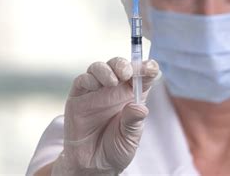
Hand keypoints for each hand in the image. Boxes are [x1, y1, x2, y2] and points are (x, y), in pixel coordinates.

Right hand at [52, 57, 158, 174]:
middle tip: (127, 73)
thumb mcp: (129, 138)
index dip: (147, 68)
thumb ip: (133, 122)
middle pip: (120, 66)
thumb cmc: (114, 149)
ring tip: (112, 82)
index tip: (151, 68)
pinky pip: (82, 80)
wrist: (91, 165)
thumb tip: (139, 107)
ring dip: (107, 69)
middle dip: (124, 65)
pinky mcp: (78, 97)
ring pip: (100, 67)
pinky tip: (96, 87)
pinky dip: (90, 79)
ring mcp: (96, 91)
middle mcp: (115, 90)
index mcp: (132, 96)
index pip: (142, 75)